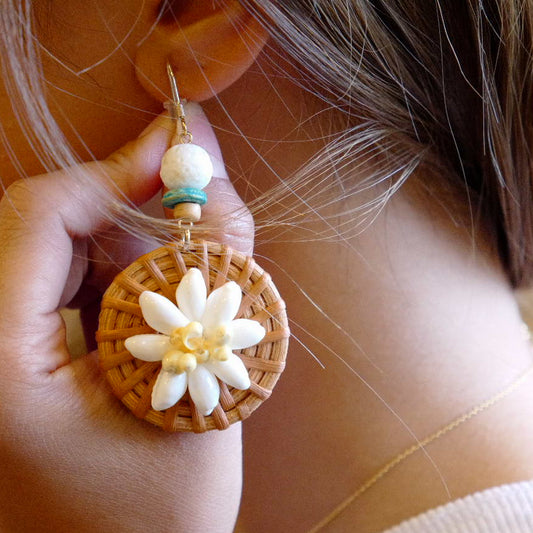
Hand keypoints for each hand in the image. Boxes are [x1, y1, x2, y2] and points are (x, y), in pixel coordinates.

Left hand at [0, 107, 248, 532]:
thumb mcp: (199, 397)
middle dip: (124, 208)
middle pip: (42, 229)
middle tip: (194, 205)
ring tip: (187, 259)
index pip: (36, 218)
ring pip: (52, 256)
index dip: (110, 173)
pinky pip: (58, 290)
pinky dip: (112, 275)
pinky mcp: (15, 366)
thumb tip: (219, 189)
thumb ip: (214, 281)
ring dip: (123, 243)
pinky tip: (158, 294)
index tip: (175, 158)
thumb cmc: (160, 520)